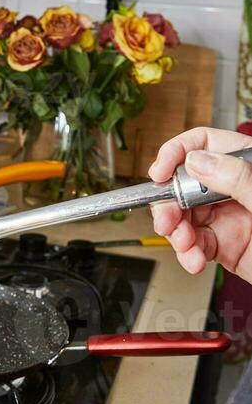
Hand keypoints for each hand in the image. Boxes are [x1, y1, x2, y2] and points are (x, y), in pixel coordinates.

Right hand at [149, 127, 251, 281]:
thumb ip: (237, 178)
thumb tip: (198, 161)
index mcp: (249, 166)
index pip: (206, 143)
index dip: (177, 153)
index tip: (160, 171)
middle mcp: (237, 188)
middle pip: (186, 184)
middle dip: (170, 203)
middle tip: (168, 221)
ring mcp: (229, 217)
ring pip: (185, 217)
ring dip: (177, 233)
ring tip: (185, 245)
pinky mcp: (224, 245)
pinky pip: (194, 245)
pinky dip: (188, 254)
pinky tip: (195, 260)